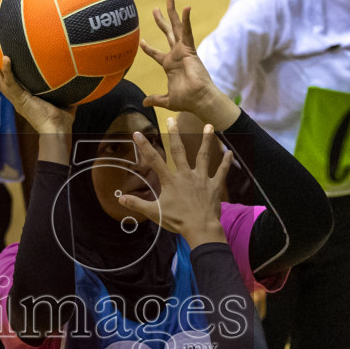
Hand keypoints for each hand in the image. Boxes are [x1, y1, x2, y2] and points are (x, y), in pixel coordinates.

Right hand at [0, 50, 73, 138]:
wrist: (57, 131)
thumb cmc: (63, 121)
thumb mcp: (65, 101)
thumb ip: (68, 90)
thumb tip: (79, 79)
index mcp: (25, 100)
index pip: (12, 84)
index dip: (7, 73)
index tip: (4, 60)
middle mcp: (17, 100)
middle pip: (1, 81)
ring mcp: (17, 100)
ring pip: (0, 80)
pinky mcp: (20, 100)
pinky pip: (10, 82)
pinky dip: (7, 70)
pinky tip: (5, 57)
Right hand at [118, 124, 232, 247]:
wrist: (200, 228)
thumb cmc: (177, 221)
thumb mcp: (154, 213)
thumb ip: (137, 203)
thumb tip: (120, 198)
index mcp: (170, 180)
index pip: (154, 160)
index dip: (144, 146)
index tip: (138, 133)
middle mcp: (186, 175)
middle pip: (178, 151)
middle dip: (174, 134)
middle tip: (171, 120)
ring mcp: (201, 178)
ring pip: (203, 156)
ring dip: (206, 140)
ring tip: (209, 125)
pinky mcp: (214, 186)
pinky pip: (221, 171)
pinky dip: (226, 162)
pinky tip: (229, 152)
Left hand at [139, 0, 234, 127]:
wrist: (199, 99)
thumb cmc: (187, 100)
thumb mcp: (167, 99)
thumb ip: (156, 99)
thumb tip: (144, 103)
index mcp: (170, 65)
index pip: (157, 54)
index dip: (149, 48)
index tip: (141, 42)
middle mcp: (176, 55)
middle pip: (168, 33)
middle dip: (161, 20)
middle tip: (154, 8)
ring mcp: (183, 50)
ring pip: (177, 26)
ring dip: (173, 12)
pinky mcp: (190, 49)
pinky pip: (187, 32)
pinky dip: (186, 20)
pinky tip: (186, 7)